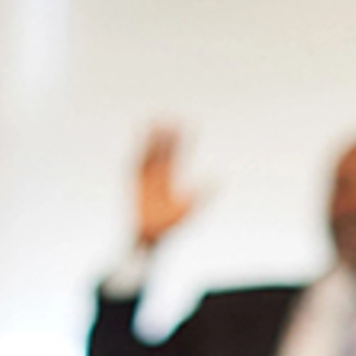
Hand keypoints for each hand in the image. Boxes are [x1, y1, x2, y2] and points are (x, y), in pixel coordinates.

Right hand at [134, 125, 200, 250]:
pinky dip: (138, 151)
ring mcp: (146, 177)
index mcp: (172, 178)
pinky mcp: (136, 182)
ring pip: (150, 153)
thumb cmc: (170, 225)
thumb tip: (218, 179)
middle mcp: (159, 174)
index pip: (179, 154)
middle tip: (172, 118)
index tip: (189, 125)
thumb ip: (204, 193)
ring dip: (152, 138)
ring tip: (155, 122)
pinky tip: (140, 139)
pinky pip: (136, 164)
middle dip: (167, 135)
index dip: (183, 140)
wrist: (150, 236)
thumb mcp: (190, 207)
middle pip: (164, 150)